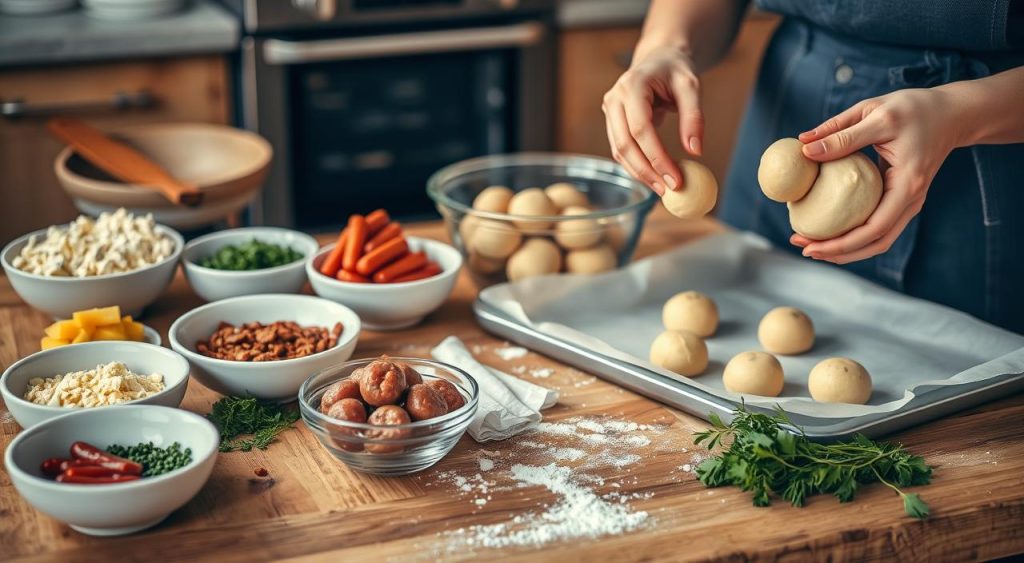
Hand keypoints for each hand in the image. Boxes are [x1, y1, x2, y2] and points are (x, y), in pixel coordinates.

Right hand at [602, 45, 704, 195]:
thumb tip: (695, 151)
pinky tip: (654, 177)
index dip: (657, 157)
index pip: (641, 129)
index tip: (676, 179)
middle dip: (647, 171)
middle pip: (625, 145)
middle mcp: (614, 99)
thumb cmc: (676, 70)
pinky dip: (636, 166)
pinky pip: (621, 150)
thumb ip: (694, 117)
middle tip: (669, 191)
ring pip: (619, 151)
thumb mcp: (692, 86)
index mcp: (631, 86)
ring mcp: (609, 111)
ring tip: (663, 189)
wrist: (658, 59)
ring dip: (640, 173)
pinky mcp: (612, 122)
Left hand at [793, 88, 962, 263]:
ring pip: (877, 240)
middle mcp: (911, 201)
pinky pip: (876, 225)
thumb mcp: (876, 114)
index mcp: (907, 185)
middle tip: (803, 248)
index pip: (874, 229)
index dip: (840, 243)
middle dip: (838, 252)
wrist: (952, 113)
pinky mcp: (900, 199)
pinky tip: (827, 229)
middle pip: (875, 243)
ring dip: (844, 248)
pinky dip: (852, 233)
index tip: (809, 245)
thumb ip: (841, 135)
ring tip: (810, 244)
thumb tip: (805, 151)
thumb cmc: (915, 109)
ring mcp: (907, 203)